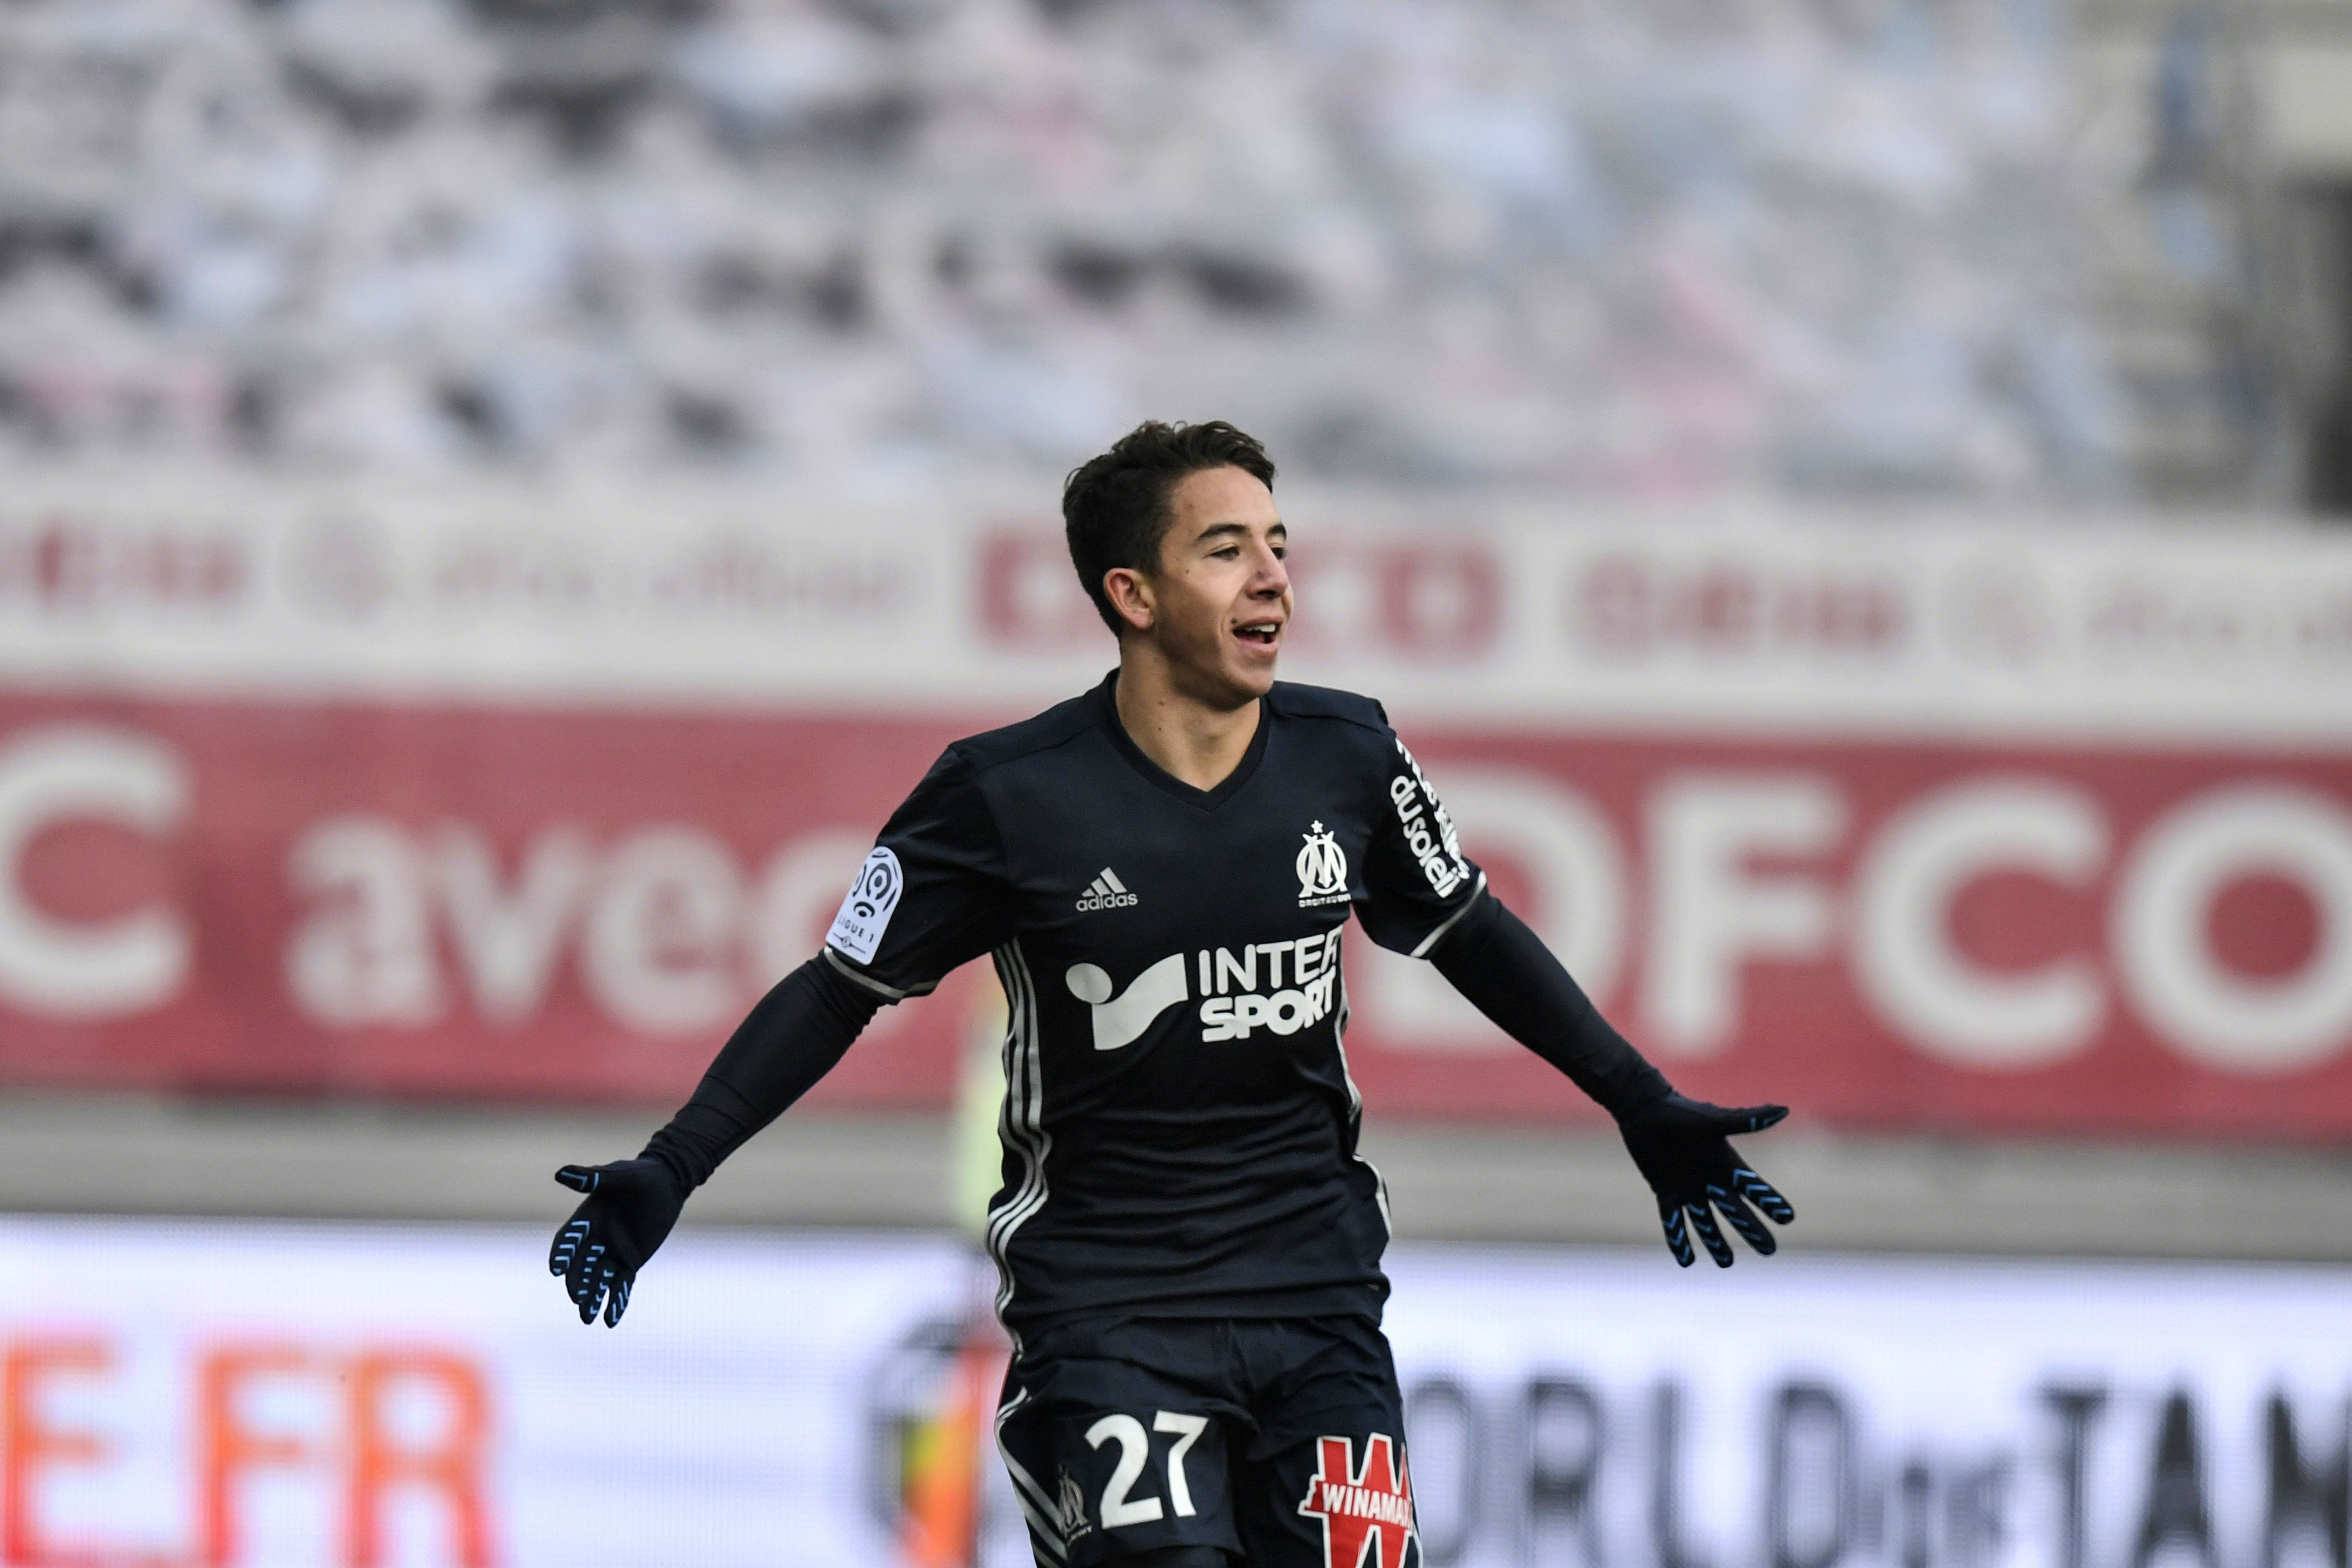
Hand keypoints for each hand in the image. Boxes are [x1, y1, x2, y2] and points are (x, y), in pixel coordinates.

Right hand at [547, 1158, 683, 1325]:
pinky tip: (611, 1321)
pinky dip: (616, 1302)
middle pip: (580, 1266)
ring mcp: (611, 1254)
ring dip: (592, 1298)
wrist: (668, 1184)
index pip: (567, 1240)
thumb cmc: (640, 1176)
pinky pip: (621, 1286)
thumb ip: (592, 1178)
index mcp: (586, 1220)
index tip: (556, 1269)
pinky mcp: (629, 1263)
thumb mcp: (618, 1176)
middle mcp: (594, 1241)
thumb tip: (561, 1173)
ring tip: (588, 1318)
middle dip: (578, 1282)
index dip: (561, 1254)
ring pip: (598, 1280)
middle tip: (577, 1298)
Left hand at [1616, 1094, 1793, 1267]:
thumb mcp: (1711, 1121)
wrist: (1643, 1108)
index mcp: (1725, 1163)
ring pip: (1705, 1221)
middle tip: (1769, 1251)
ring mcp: (1688, 1187)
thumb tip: (1783, 1110)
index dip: (1769, 1202)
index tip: (1788, 1218)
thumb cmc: (1679, 1111)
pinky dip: (1679, 1239)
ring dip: (1716, 1241)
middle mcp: (1710, 1178)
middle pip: (1735, 1210)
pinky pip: (1673, 1220)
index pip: (1753, 1188)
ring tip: (1726, 1264)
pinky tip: (1685, 1261)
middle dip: (1751, 1230)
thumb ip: (1745, 1120)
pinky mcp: (1665, 1191)